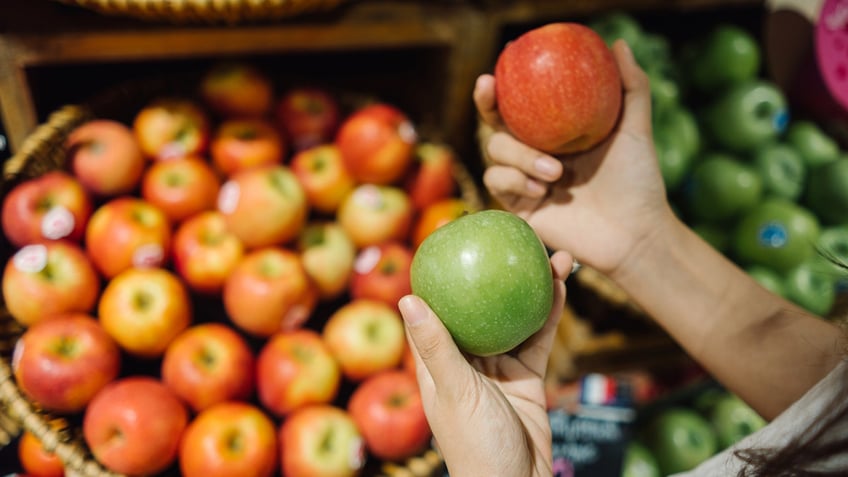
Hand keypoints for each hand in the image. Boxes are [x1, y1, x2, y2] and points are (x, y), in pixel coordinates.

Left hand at [398, 250, 571, 476]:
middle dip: (495, 275)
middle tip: (512, 241)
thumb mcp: (454, 391)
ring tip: (548, 255)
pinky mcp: (526, 377)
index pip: (434, 311)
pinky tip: (560, 286)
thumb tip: (406, 297)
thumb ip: (436, 346)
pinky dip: (548, 314)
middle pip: (479, 307)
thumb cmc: (476, 445)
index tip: (453, 240)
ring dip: (529, 288)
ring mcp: (497, 368)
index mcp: (437, 363)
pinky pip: (537, 338)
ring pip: (512, 318)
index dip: (441, 277)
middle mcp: (465, 360)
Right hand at [478, 40, 672, 277]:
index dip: (501, 87)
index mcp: (555, 132)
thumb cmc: (638, 182)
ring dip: (520, 156)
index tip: (495, 70)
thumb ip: (631, 88)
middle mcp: (534, 153)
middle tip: (489, 89)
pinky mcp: (519, 207)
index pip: (519, 105)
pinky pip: (498, 182)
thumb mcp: (635, 130)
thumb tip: (619, 43)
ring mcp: (524, 180)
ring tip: (555, 172)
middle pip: (495, 124)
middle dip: (486, 106)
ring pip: (495, 152)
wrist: (634, 233)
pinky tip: (543, 189)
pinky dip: (515, 180)